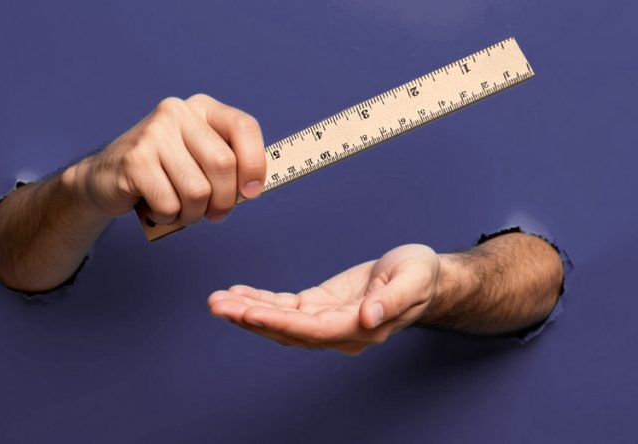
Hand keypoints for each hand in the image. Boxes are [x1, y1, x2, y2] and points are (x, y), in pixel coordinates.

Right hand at [69, 94, 265, 224]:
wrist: (105, 178)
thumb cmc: (164, 173)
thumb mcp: (200, 160)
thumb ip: (229, 167)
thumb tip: (254, 187)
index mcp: (202, 109)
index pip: (243, 127)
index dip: (255, 164)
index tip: (251, 192)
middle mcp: (178, 113)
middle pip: (224, 164)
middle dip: (223, 201)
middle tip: (213, 214)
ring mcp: (153, 134)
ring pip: (198, 191)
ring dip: (193, 214)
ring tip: (179, 210)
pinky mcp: (135, 160)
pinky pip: (170, 204)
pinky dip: (168, 218)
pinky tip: (155, 208)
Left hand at [208, 244, 440, 354]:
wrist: (421, 276)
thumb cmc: (420, 276)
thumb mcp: (414, 279)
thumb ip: (391, 301)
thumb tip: (367, 318)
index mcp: (361, 328)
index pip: (313, 330)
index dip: (280, 323)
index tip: (249, 312)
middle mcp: (339, 331)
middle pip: (288, 331)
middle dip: (251, 319)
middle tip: (218, 305)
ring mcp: (327, 321)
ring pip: (280, 322)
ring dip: (248, 312)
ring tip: (217, 301)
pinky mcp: (319, 306)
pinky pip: (284, 307)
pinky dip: (259, 301)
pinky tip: (237, 294)